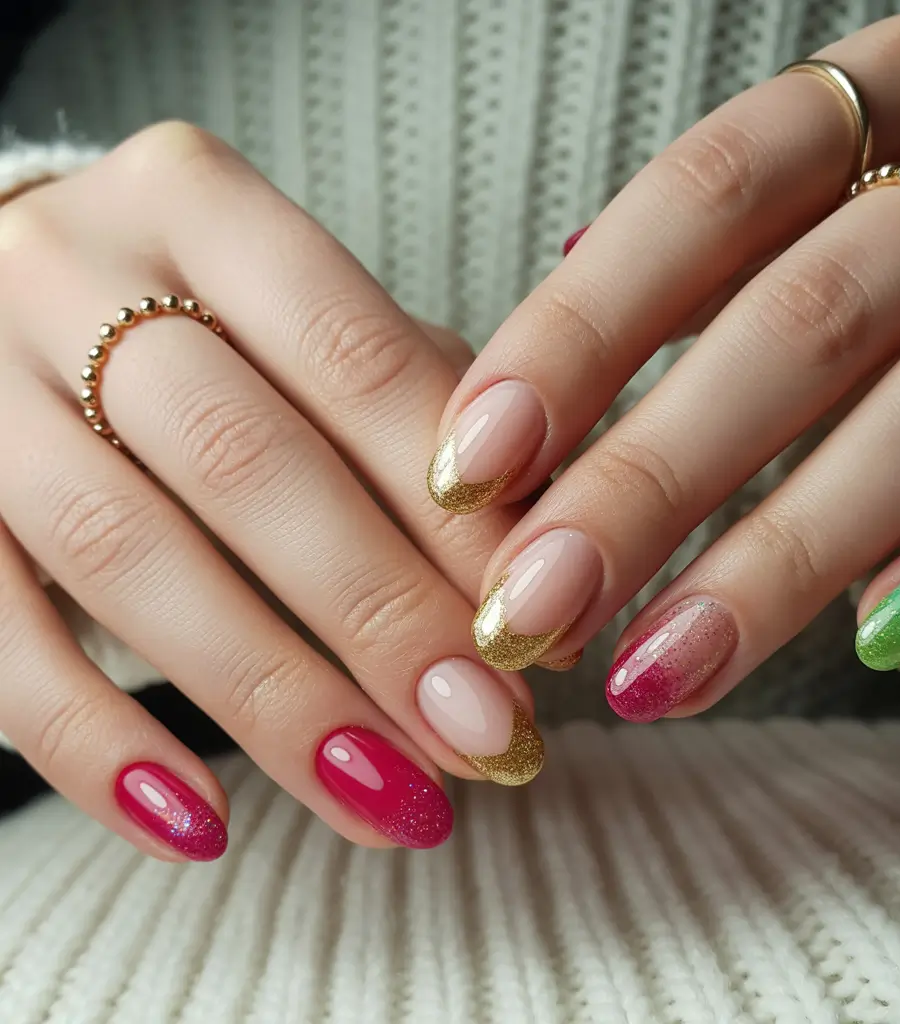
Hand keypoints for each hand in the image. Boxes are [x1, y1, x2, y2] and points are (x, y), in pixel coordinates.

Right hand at [0, 121, 542, 860]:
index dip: (455, 508)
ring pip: (130, 560)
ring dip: (277, 703)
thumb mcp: (318, 326)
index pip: (356, 358)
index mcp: (201, 206)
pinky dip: (97, 744)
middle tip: (489, 734)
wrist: (23, 297)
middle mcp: (70, 272)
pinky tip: (198, 827)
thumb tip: (545, 563)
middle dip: (385, 618)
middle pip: (248, 464)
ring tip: (392, 799)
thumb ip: (427, 412)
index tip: (540, 627)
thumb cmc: (216, 327)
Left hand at [428, 12, 899, 717]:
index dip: (575, 335)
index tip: (468, 468)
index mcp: (878, 101)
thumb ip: (674, 309)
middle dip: (650, 480)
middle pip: (803, 317)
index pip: (703, 194)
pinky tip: (869, 643)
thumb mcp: (776, 277)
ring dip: (776, 559)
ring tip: (654, 673)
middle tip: (533, 608)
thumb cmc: (883, 329)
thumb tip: (510, 397)